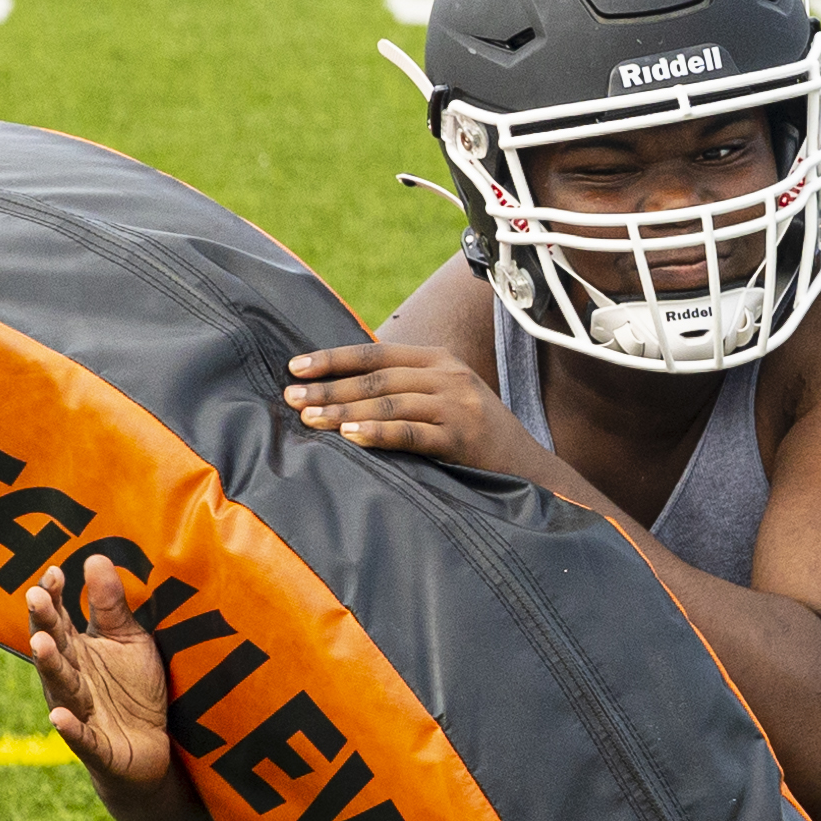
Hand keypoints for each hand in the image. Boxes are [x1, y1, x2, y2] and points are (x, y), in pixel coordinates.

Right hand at [28, 556, 169, 792]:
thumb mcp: (129, 641)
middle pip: (54, 648)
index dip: (54, 597)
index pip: (59, 619)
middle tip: (35, 596)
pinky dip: (69, 728)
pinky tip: (57, 717)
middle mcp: (71, 679)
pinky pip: (80, 737)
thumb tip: (95, 556)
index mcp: (77, 651)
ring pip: (61, 687)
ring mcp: (80, 712)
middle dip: (44, 624)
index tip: (54, 571)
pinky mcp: (96, 747)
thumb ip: (112, 605)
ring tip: (41, 644)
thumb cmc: (134, 690)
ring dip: (50, 666)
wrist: (150, 752)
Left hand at [284, 344, 548, 474]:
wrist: (529, 467)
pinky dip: (379, 432)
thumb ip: (404, 389)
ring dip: (345, 410)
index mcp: (439, 360)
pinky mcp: (463, 438)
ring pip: (391, 402)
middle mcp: (448, 376)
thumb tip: (341, 389)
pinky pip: (413, 433)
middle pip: (378, 377)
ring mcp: (458, 405)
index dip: (334, 358)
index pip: (377, 352)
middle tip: (290, 397)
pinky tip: (351, 435)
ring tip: (310, 418)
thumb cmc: (474, 437)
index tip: (295, 367)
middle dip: (330, 387)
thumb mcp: (443, 399)